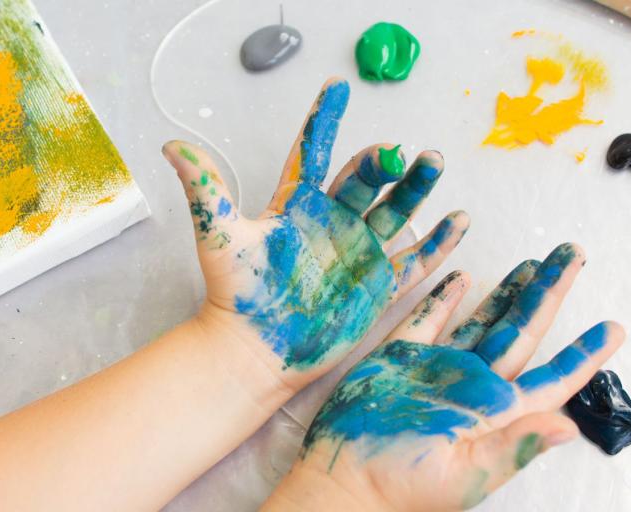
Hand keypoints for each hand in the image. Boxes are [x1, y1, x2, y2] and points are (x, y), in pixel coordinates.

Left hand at [162, 77, 468, 392]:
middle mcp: (332, 222)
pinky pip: (414, 260)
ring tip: (434, 163)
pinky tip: (458, 220)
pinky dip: (437, 242)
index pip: (316, 152)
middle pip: (366, 180)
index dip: (325, 120)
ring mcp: (358, 252)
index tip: (336, 87)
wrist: (253, 351)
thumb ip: (205, 190)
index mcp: (298, 205)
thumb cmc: (234, 294)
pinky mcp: (376, 285)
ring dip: (416, 188)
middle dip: (385, 161)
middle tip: (400, 151)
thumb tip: (172, 144)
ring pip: (395, 212)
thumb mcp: (220, 237)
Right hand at [265, 244, 623, 511]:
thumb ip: (513, 446)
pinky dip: (445, 297)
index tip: (612, 328)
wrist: (343, 477)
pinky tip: (464, 276)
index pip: (552, 378)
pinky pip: (428, 319)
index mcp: (495, 411)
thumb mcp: (464, 474)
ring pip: (482, 320)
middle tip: (571, 256)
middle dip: (548, 294)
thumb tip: (569, 428)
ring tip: (533, 263)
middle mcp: (472, 384)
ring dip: (507, 291)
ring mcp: (437, 368)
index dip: (583, 354)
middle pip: (522, 331)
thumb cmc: (403, 486)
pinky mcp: (400, 357)